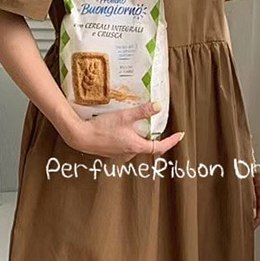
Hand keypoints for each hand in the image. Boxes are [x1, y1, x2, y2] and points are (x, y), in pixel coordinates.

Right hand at [61, 102, 184, 162]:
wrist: (80, 137)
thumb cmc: (102, 128)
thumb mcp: (124, 116)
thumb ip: (142, 111)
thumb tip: (158, 106)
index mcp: (136, 146)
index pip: (159, 147)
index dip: (171, 142)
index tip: (179, 136)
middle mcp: (129, 153)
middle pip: (148, 147)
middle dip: (154, 138)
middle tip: (157, 126)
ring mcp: (120, 154)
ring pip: (136, 147)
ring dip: (140, 138)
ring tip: (139, 126)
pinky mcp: (111, 151)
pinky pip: (125, 146)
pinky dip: (129, 139)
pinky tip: (121, 129)